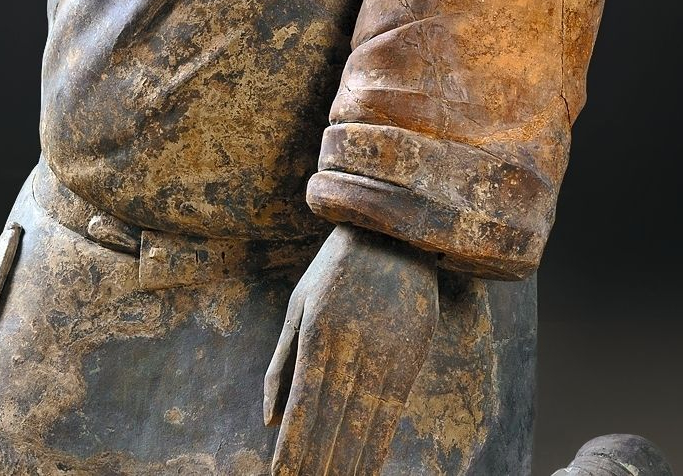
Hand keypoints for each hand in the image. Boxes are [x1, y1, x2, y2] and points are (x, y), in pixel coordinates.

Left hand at [264, 224, 441, 475]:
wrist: (392, 231)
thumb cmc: (333, 270)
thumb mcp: (298, 304)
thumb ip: (281, 363)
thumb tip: (270, 421)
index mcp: (319, 329)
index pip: (304, 404)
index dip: (293, 446)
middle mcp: (353, 344)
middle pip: (333, 420)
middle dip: (316, 463)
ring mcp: (387, 350)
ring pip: (363, 421)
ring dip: (345, 462)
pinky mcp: (413, 355)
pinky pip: (392, 411)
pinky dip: (377, 445)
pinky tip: (364, 470)